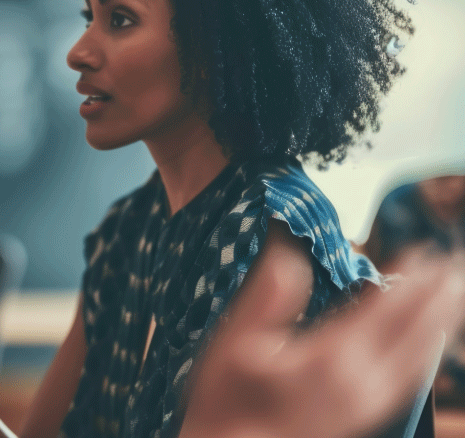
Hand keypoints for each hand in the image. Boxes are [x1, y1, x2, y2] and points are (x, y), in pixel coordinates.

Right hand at [180, 248, 464, 437]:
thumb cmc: (226, 398)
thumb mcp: (235, 342)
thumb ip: (266, 298)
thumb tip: (291, 255)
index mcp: (330, 358)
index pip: (383, 310)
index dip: (408, 280)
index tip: (427, 250)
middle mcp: (359, 383)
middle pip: (412, 333)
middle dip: (435, 297)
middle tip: (454, 264)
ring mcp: (364, 404)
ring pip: (418, 359)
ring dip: (439, 323)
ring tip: (454, 297)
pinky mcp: (360, 417)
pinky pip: (408, 381)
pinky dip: (425, 356)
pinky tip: (427, 348)